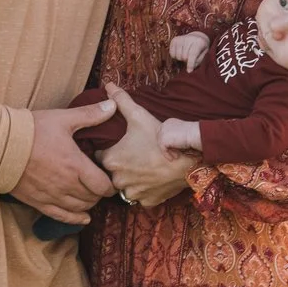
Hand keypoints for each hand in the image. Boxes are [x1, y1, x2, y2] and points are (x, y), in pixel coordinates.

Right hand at [6, 100, 116, 223]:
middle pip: (93, 198)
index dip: (111, 185)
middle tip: (100, 183)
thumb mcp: (63, 119)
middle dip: (100, 192)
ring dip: (89, 203)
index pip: (103, 185)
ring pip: (80, 208)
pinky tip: (83, 218)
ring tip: (90, 194)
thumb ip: (90, 115)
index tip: (111, 179)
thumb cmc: (31, 130)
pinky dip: (75, 219)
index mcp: (75, 165)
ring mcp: (52, 195)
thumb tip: (112, 104)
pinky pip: (62, 216)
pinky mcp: (38, 202)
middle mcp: (66, 185)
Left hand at [98, 86, 197, 208]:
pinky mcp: (147, 201)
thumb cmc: (160, 137)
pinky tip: (152, 179)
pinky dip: (145, 190)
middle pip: (110, 174)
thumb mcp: (139, 115)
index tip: (117, 146)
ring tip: (143, 167)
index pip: (98, 157)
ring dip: (131, 180)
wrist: (189, 158)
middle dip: (118, 166)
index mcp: (111, 160)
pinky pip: (141, 197)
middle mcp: (117, 180)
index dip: (107, 150)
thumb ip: (121, 100)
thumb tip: (108, 85)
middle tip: (132, 156)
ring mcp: (133, 193)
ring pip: (125, 187)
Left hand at [157, 119, 203, 155]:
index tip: (174, 148)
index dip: (168, 141)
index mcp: (170, 121)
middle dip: (166, 146)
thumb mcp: (183, 133)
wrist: (195, 134)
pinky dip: (168, 154)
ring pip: (162, 144)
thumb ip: (176, 136)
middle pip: (160, 137)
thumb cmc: (194, 134)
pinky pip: (163, 149)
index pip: (164, 132)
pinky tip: (174, 157)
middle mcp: (165, 124)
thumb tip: (173, 146)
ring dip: (169, 151)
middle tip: (174, 153)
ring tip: (176, 155)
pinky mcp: (163, 139)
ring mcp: (163, 132)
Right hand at [169, 32, 209, 68]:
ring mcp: (181, 38)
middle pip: (184, 56)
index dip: (190, 64)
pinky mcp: (174, 39)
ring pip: (177, 55)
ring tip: (185, 55)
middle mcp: (189, 38)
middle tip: (189, 59)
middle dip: (186, 61)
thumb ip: (197, 62)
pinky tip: (180, 53)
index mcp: (199, 41)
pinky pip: (171, 53)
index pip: (192, 54)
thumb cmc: (201, 49)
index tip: (189, 71)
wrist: (197, 37)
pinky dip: (175, 56)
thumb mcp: (204, 55)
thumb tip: (189, 70)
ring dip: (181, 59)